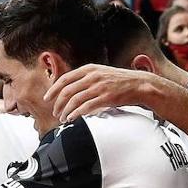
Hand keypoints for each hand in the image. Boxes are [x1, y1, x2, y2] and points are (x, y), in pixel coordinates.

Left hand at [45, 64, 160, 123]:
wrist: (139, 84)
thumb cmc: (120, 81)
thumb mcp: (101, 73)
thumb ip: (85, 78)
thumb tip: (69, 89)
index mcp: (89, 69)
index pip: (64, 79)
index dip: (53, 89)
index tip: (48, 98)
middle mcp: (93, 76)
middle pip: (67, 91)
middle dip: (58, 103)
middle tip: (55, 112)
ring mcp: (99, 87)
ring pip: (74, 100)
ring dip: (65, 111)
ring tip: (63, 118)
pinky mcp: (105, 98)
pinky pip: (85, 107)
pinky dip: (75, 114)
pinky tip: (71, 118)